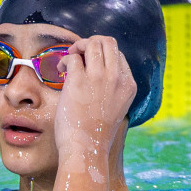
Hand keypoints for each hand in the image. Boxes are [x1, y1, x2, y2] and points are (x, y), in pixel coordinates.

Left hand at [53, 35, 135, 159]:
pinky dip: (65, 59)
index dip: (102, 54)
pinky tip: (62, 71)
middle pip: (107, 42)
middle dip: (91, 42)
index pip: (118, 55)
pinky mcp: (79, 80)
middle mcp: (116, 78)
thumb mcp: (116, 107)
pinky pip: (73, 56)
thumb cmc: (96, 133)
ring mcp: (99, 78)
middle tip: (79, 54)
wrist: (86, 148)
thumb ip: (112, 88)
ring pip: (91, 43)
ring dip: (77, 46)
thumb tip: (95, 72)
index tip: (90, 63)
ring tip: (70, 59)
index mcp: (128, 85)